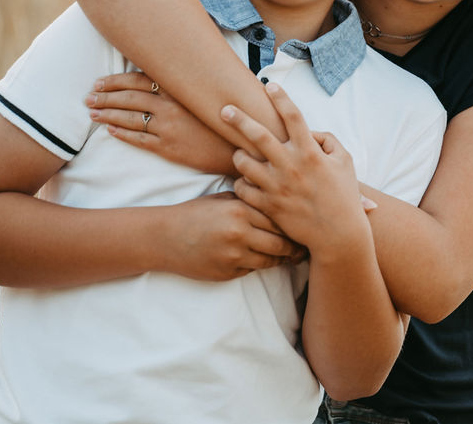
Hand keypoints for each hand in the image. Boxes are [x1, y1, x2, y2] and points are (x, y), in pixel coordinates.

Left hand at [86, 72, 237, 174]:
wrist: (237, 147)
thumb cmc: (222, 119)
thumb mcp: (205, 95)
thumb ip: (184, 83)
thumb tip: (163, 72)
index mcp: (179, 91)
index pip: (139, 80)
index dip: (116, 81)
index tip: (99, 82)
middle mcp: (171, 107)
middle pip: (129, 98)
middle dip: (105, 97)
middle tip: (89, 98)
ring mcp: (168, 128)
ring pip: (130, 118)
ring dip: (108, 115)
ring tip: (93, 114)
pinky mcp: (168, 148)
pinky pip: (139, 139)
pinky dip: (122, 134)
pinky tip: (110, 131)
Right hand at [158, 191, 305, 280]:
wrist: (165, 237)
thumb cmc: (196, 213)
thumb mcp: (224, 199)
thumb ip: (251, 200)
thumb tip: (283, 201)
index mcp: (240, 209)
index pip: (279, 218)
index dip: (294, 223)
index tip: (306, 225)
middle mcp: (239, 232)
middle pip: (281, 241)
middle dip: (296, 245)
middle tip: (307, 245)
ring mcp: (233, 255)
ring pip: (271, 259)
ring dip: (284, 258)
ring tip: (295, 256)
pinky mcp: (228, 272)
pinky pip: (254, 269)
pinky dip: (263, 265)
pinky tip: (270, 261)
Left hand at [223, 83, 366, 256]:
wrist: (338, 235)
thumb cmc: (343, 197)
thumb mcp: (345, 162)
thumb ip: (328, 140)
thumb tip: (311, 131)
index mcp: (310, 153)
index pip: (293, 116)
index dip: (280, 98)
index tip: (270, 85)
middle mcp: (290, 166)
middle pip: (258, 135)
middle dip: (239, 119)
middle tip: (224, 109)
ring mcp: (277, 187)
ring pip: (244, 163)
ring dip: (239, 155)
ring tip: (240, 154)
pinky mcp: (268, 206)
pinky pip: (243, 188)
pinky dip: (242, 183)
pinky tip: (246, 181)